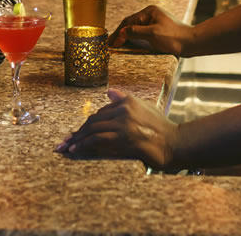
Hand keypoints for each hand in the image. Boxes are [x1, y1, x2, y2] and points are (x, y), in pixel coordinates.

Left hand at [54, 89, 178, 169]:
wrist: (175, 143)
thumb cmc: (162, 128)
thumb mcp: (144, 108)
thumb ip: (125, 100)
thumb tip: (109, 91)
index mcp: (127, 101)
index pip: (100, 112)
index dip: (86, 123)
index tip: (76, 132)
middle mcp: (124, 109)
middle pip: (94, 120)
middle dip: (78, 131)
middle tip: (65, 141)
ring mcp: (123, 124)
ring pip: (92, 129)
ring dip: (77, 139)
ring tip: (66, 147)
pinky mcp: (123, 138)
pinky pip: (97, 139)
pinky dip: (83, 144)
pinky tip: (76, 150)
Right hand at [109, 5, 192, 55]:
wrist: (191, 43)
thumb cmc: (174, 37)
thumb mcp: (152, 34)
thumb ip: (135, 31)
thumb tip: (122, 32)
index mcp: (149, 11)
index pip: (129, 21)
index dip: (119, 33)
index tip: (112, 43)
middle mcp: (151, 14)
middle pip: (130, 24)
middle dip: (120, 34)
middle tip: (110, 44)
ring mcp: (154, 21)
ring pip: (135, 28)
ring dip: (126, 36)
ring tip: (116, 44)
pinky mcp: (158, 30)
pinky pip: (141, 33)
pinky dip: (133, 38)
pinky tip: (128, 43)